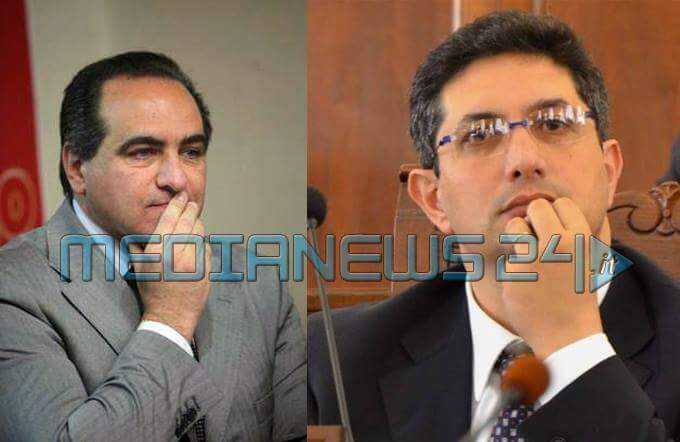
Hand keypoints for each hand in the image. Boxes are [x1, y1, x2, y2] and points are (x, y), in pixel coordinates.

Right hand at [129, 192, 211, 341]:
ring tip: (193, 221)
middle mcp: (177, 254)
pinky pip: (207, 247)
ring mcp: (195, 262)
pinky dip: (202, 242)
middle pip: (189, 221)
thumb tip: (133, 226)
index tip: (181, 196)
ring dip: (197, 225)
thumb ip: (137, 244)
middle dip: (190, 209)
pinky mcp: (207, 269)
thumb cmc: (152, 290)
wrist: (171, 315)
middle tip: (190, 202)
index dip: (177, 204)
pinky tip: (197, 242)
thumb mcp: (139, 266)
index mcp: (158, 251)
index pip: (171, 218)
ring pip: (200, 233)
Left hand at [501, 197, 602, 358]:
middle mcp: (559, 244)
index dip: (554, 214)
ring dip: (517, 236)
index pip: (561, 204)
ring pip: (515, 226)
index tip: (553, 230)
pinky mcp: (515, 271)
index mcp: (581, 239)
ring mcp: (535, 257)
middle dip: (532, 219)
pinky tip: (526, 284)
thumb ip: (570, 235)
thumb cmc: (575, 295)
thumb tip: (551, 207)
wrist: (567, 335)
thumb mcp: (585, 260)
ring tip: (528, 256)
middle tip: (535, 239)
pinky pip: (508, 255)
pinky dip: (513, 267)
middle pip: (536, 207)